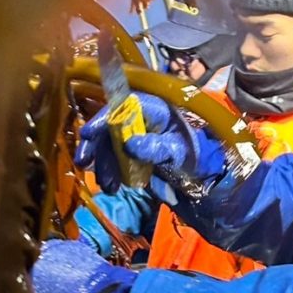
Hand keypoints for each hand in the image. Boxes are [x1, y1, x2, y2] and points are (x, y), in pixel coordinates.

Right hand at [76, 94, 224, 195]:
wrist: (208, 173)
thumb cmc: (198, 155)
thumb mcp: (180, 151)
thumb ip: (157, 147)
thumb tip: (130, 144)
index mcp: (155, 108)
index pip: (123, 106)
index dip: (103, 119)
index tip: (88, 134)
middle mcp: (142, 118)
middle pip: (111, 126)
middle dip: (97, 146)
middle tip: (85, 163)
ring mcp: (137, 136)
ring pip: (111, 145)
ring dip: (104, 164)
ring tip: (108, 185)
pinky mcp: (135, 153)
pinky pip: (117, 159)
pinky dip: (111, 171)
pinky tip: (113, 185)